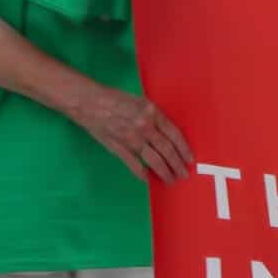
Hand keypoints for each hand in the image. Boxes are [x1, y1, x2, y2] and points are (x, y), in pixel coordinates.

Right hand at [67, 83, 193, 184]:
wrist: (88, 101)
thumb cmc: (113, 97)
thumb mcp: (140, 101)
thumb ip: (153, 116)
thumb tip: (166, 134)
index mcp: (152, 112)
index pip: (174, 134)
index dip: (184, 149)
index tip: (190, 159)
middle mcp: (144, 126)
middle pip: (166, 150)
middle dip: (177, 164)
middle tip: (183, 175)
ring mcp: (131, 138)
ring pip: (153, 159)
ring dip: (164, 172)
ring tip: (171, 180)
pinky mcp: (117, 147)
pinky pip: (133, 163)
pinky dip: (141, 173)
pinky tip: (148, 179)